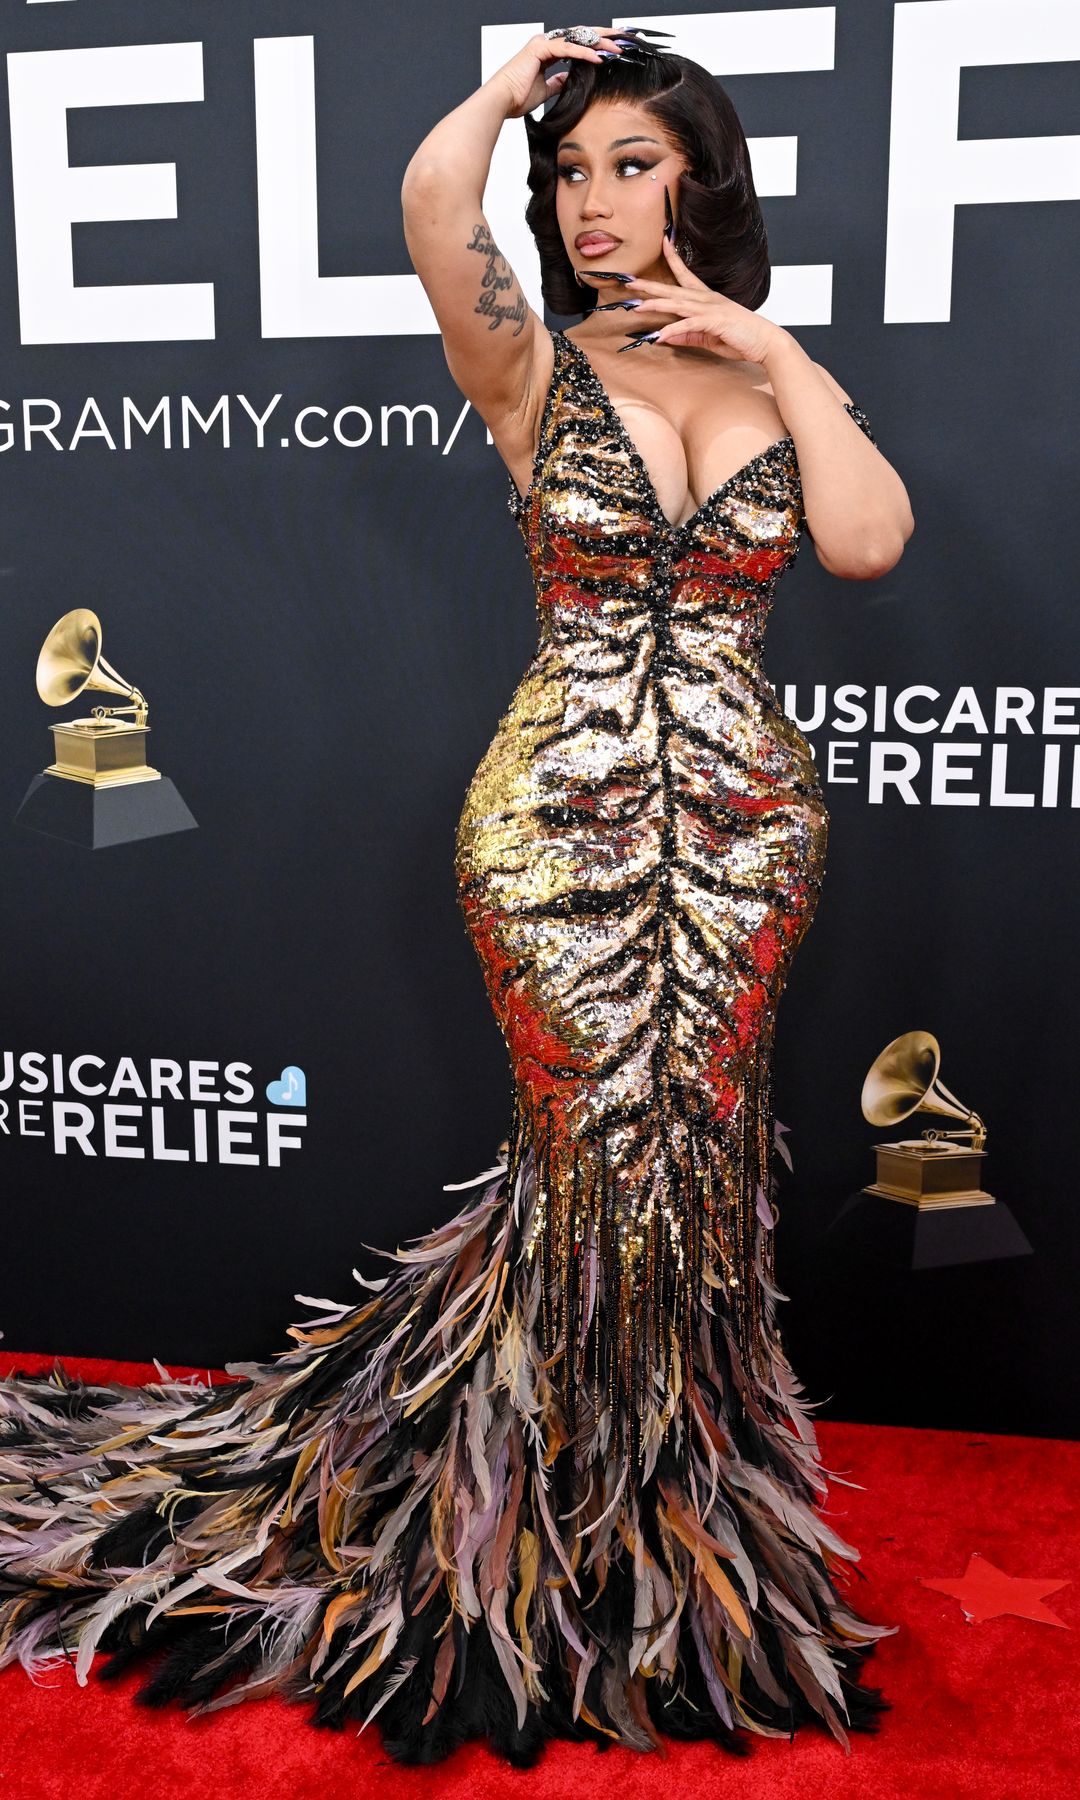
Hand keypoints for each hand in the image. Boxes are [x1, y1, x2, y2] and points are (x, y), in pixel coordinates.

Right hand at [491, 28, 626, 118]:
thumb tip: (567, 81)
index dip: (595, 45)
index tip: (613, 49)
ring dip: (598, 43)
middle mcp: (545, 43)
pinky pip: (567, 48)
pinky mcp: (539, 48)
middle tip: (623, 40)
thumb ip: (557, 83)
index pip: (576, 43)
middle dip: (602, 37)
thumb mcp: (545, 91)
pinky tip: (599, 57)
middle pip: (579, 36)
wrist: (501, 102)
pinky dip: (584, 53)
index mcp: (546, 51)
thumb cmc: (517, 98)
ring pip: (576, 38)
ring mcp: (542, 43)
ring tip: (616, 49)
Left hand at [609, 236, 788, 364]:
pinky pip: (689, 325)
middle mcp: (707, 299)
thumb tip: (665, 336)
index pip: (686, 274)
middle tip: (628, 280)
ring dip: (655, 304)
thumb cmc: (741, 338)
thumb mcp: (708, 338)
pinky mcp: (714, 322)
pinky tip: (659, 335)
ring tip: (636, 305)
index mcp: (707, 298)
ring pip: (677, 303)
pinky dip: (673, 329)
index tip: (662, 243)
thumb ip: (686, 335)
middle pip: (673, 288)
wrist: (766, 342)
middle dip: (650, 284)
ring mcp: (710, 309)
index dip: (673, 258)